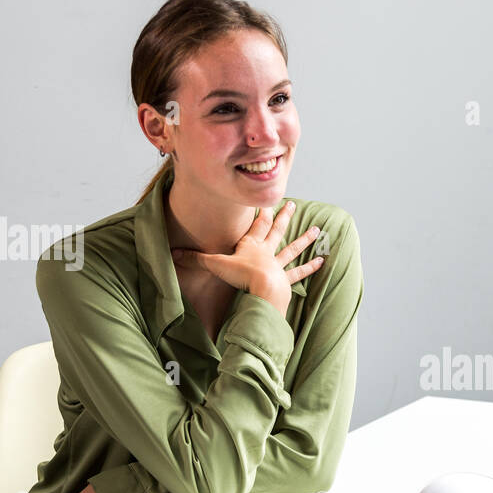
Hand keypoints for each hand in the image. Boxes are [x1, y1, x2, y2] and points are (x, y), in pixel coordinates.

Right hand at [170, 201, 322, 317]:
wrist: (261, 291)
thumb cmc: (240, 276)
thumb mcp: (214, 265)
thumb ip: (194, 259)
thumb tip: (172, 253)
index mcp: (250, 245)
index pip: (257, 224)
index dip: (261, 212)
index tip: (267, 201)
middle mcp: (266, 252)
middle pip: (277, 230)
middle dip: (284, 216)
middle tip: (292, 204)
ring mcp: (278, 265)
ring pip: (292, 248)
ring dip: (304, 239)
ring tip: (317, 229)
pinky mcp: (285, 280)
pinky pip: (299, 272)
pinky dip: (310, 268)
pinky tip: (320, 261)